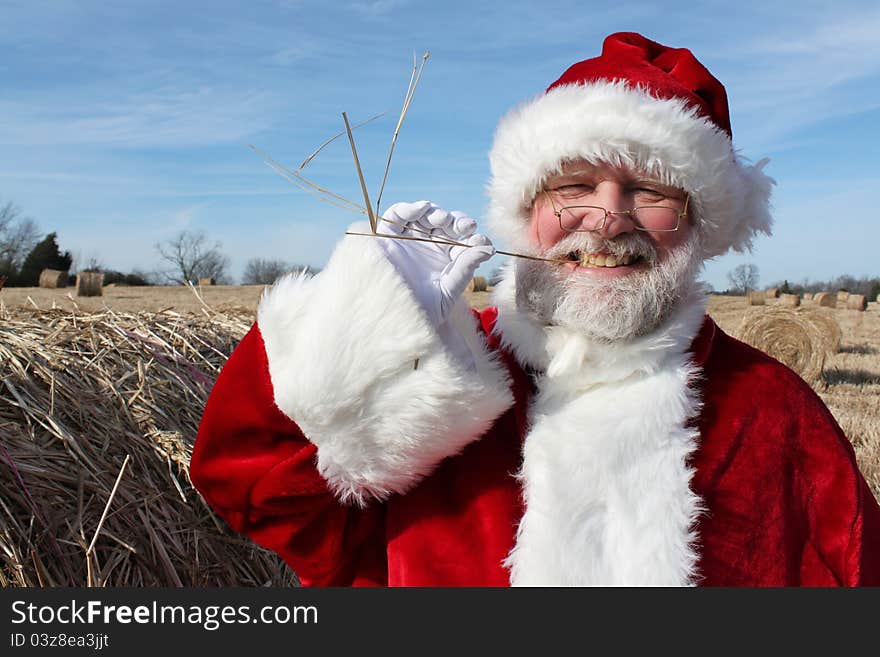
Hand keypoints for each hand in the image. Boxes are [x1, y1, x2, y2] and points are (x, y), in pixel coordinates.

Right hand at [377, 201, 494, 326]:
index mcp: (447, 258)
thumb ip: (466, 268)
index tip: (481, 240)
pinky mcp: (387, 234)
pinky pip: (398, 214)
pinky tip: (422, 208)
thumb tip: (489, 248)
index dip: (474, 237)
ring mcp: (409, 237)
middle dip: (458, 222)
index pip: (464, 240)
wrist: (390, 316)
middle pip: (447, 223)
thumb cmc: (421, 309)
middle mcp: (430, 244)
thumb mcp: (448, 291)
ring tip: (444, 220)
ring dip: (437, 213)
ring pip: (425, 215)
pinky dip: (410, 208)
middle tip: (467, 226)